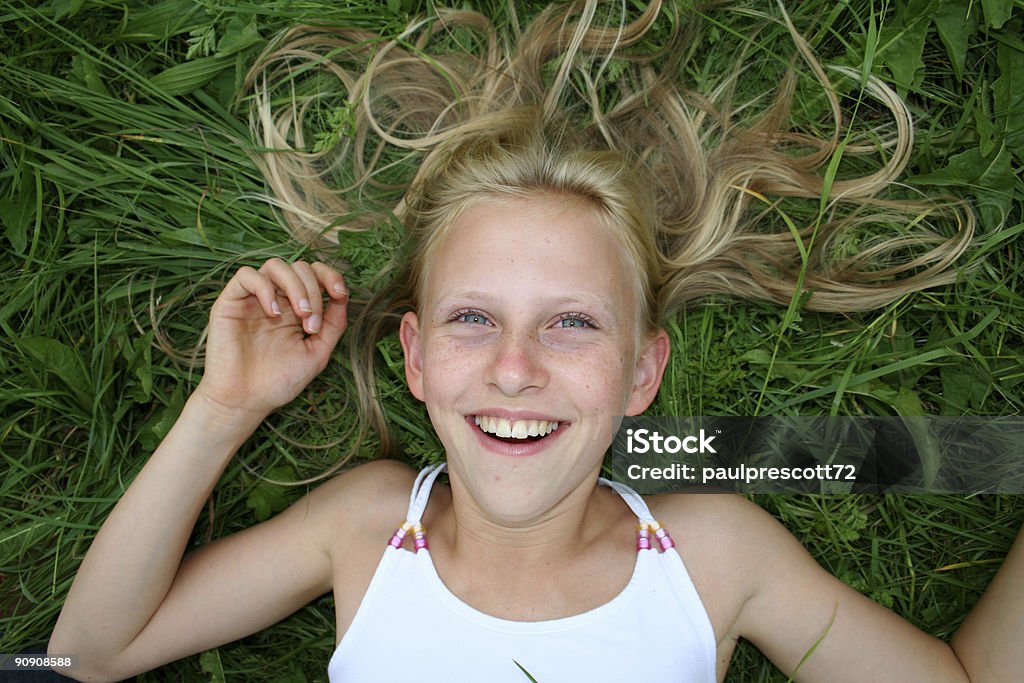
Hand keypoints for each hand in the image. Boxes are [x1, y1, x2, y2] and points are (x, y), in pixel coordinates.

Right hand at [194, 258, 348, 419]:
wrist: (246, 401)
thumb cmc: (279, 381)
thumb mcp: (317, 352)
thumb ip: (333, 325)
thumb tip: (343, 296)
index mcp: (296, 308)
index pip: (315, 274)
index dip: (330, 276)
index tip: (340, 294)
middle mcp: (276, 299)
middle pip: (299, 267)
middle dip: (314, 291)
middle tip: (312, 324)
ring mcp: (253, 299)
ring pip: (276, 265)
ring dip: (295, 286)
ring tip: (299, 315)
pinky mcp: (230, 302)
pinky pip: (246, 275)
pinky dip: (265, 288)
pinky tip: (273, 313)